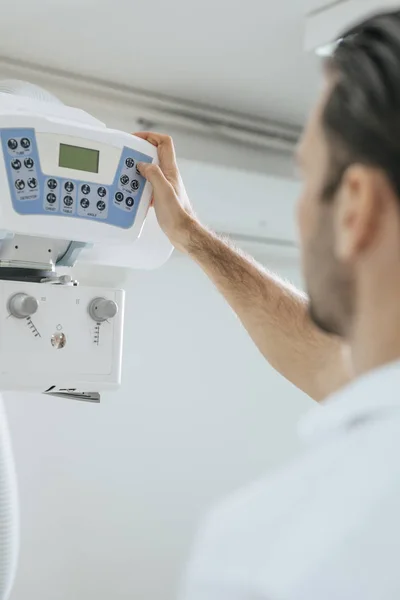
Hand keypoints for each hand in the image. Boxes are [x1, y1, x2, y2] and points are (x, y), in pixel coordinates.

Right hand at [135, 132, 196, 251]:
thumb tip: (142, 164)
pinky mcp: (160, 196)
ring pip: (149, 170)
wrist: (181, 232)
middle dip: (140, 152)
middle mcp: (168, 176)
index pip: (164, 143)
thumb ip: (153, 174)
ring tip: (126, 174)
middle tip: (127, 156)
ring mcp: (164, 186)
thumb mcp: (163, 191)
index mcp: (170, 170)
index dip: (150, 136)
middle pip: (154, 154)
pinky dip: (138, 185)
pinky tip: (131, 191)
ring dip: (137, 169)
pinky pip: (147, 185)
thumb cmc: (177, 214)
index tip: (136, 138)